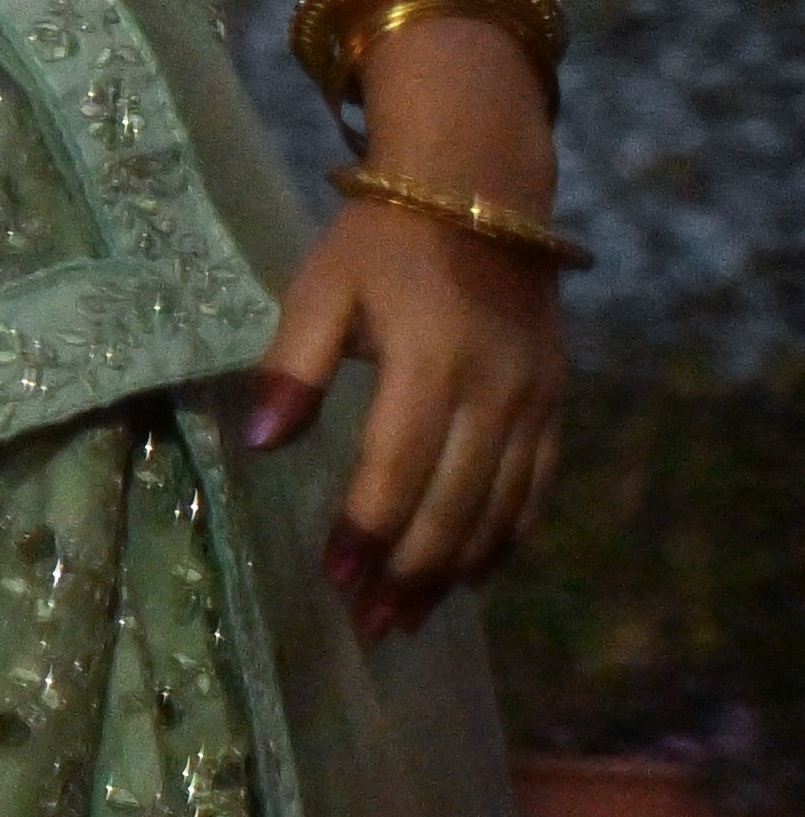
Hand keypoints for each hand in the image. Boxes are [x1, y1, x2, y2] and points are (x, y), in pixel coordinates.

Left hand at [238, 50, 569, 635]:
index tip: (336, 578)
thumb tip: (260, 442)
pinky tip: (470, 575)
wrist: (482, 191)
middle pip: (454, 502)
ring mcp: (534, 399)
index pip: (398, 465)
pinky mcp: (556, 403)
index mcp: (430, 358)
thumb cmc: (381, 243)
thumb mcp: (320, 289)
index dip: (368, 528)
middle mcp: (494, 388)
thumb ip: (291, 366)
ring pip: (500, 506)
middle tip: (370, 626)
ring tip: (408, 618)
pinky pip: (536, 486)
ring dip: (455, 570)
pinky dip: (507, 537)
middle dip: (410, 571)